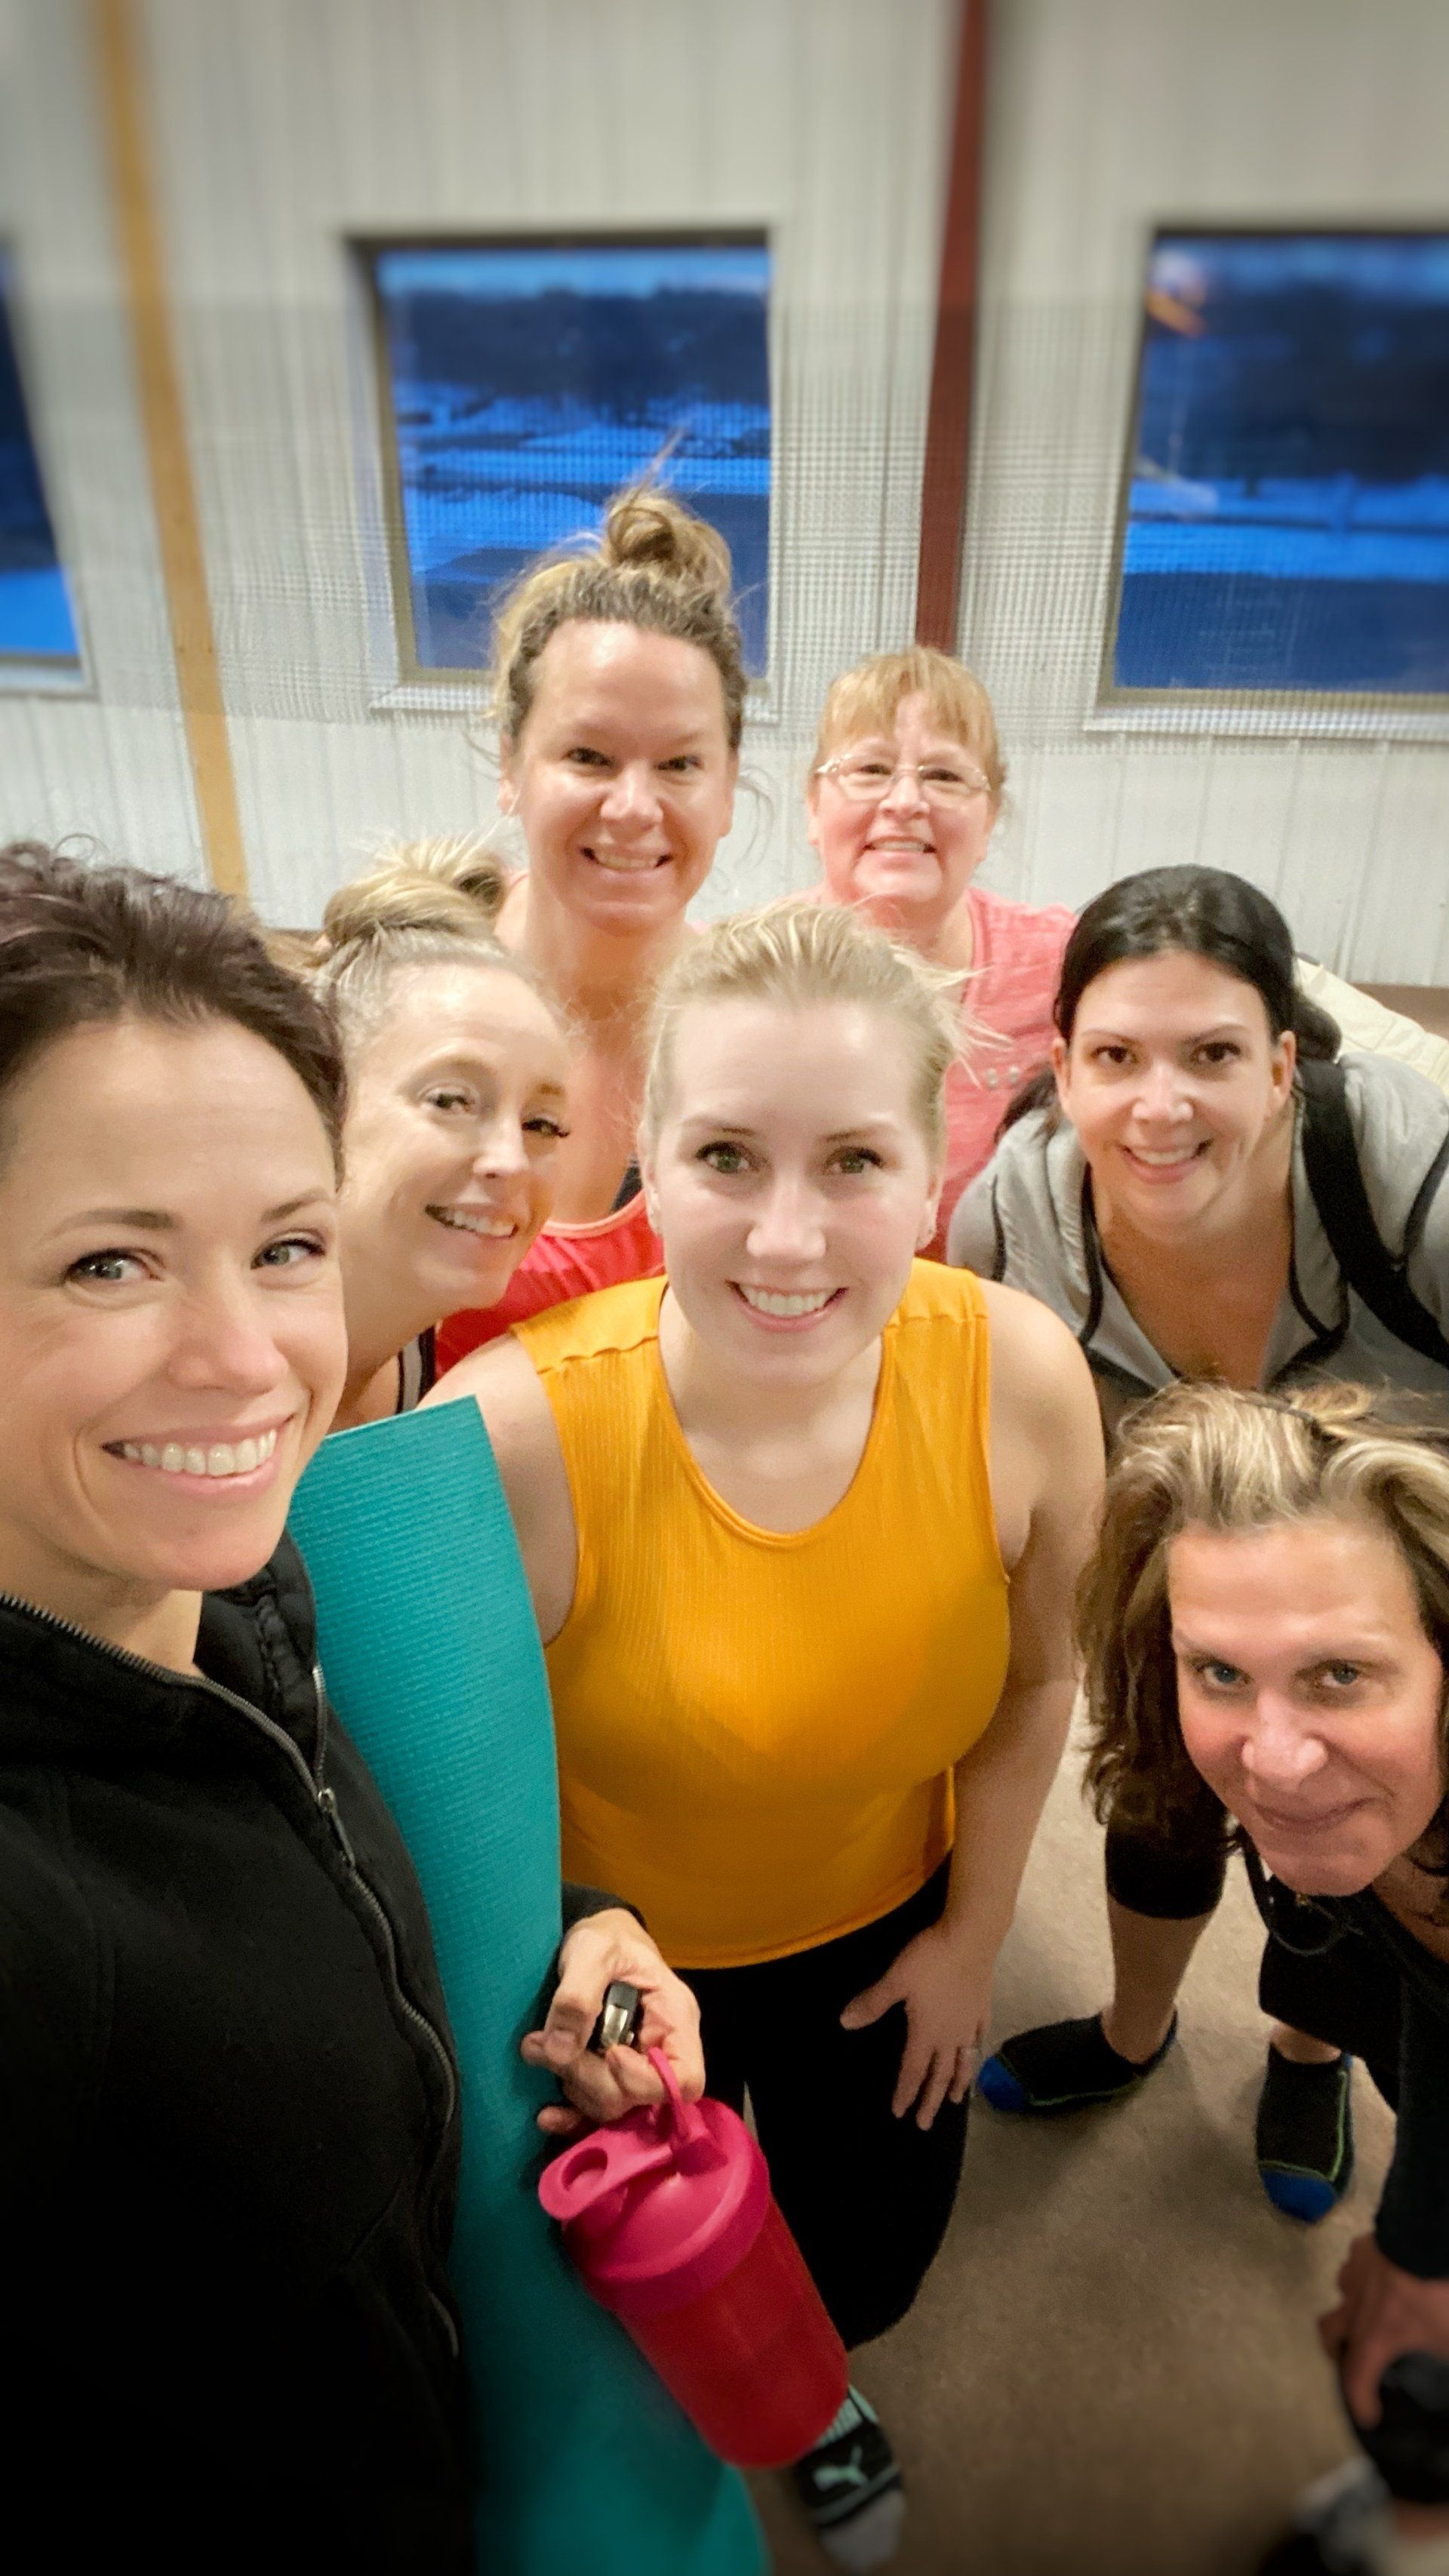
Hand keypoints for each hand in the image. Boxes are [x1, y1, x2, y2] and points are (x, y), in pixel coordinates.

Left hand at [520, 1908, 703, 2138]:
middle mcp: (662, 2051)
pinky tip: (546, 2113)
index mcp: (675, 2018)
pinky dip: (570, 2118)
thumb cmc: (604, 1938)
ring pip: (611, 2108)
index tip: (609, 2054)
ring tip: (537, 2046)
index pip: (684, 2079)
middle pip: (637, 2099)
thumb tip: (558, 2051)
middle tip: (547, 2045)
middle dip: (587, 2077)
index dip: (644, 2081)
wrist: (593, 1939)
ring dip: (570, 2084)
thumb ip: (577, 1996)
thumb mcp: (592, 1951)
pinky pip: (594, 2115)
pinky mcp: (607, 2077)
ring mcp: (634, 2069)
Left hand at [839, 1921, 991, 2130]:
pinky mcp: (982, 2007)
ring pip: (964, 2062)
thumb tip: (845, 2022)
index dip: (906, 2093)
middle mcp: (950, 2036)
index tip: (900, 2113)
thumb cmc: (930, 1959)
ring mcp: (969, 2023)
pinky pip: (979, 2037)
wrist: (971, 1937)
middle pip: (940, 2075)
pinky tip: (975, 2053)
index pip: (913, 2070)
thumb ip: (873, 2003)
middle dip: (931, 2100)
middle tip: (925, 2124)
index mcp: (926, 2032)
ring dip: (959, 2083)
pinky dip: (975, 2052)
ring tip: (958, 2101)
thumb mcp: (896, 1980)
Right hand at [1320, 2233, 1448, 2426]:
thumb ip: (1446, 2357)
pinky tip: (1382, 2272)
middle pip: (1329, 2333)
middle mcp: (1354, 2309)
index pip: (1356, 2380)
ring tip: (1372, 2307)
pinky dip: (1365, 2274)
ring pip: (1342, 2293)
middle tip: (1350, 2356)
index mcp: (1372, 2338)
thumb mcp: (1448, 2340)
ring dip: (1352, 2305)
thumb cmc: (1433, 2297)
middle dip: (1336, 2349)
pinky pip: (1356, 2264)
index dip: (1360, 2401)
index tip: (1369, 2415)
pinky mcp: (1360, 2248)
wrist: (1421, 2237)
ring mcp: (1354, 2275)